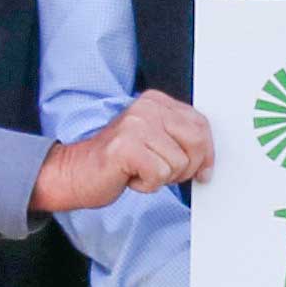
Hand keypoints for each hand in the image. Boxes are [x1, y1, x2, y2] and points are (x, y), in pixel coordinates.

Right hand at [33, 92, 213, 214]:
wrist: (76, 172)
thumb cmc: (118, 162)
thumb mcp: (155, 142)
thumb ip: (181, 141)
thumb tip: (209, 163)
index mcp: (156, 101)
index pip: (202, 125)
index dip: (206, 153)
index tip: (201, 170)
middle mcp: (147, 108)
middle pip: (196, 142)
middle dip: (187, 167)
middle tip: (162, 172)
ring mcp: (135, 125)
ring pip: (179, 163)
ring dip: (162, 177)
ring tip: (139, 170)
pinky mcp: (125, 147)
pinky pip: (159, 174)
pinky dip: (147, 185)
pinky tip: (130, 176)